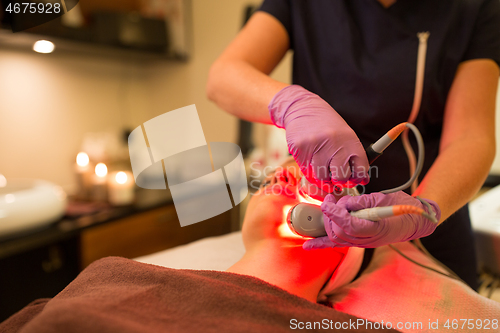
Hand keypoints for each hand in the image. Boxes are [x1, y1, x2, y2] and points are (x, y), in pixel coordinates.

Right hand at [268, 85, 368, 186]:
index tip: (351, 178)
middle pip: (340, 177)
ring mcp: (317, 146)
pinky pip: (306, 171)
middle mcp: (335, 143)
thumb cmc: (326, 126)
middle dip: (336, 178)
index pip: (360, 169)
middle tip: (332, 172)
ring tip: (319, 161)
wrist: (303, 108)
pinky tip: (308, 155)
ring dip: (320, 174)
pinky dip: (308, 168)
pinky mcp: (301, 149)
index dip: (356, 178)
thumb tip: (362, 181)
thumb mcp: (344, 136)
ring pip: (321, 177)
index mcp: (350, 140)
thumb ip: (352, 157)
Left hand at [303, 191, 440, 248]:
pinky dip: (320, 244)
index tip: (328, 202)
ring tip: (330, 207)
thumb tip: (343, 203)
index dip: (335, 213)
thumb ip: (362, 202)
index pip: (348, 225)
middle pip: (339, 232)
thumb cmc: (403, 209)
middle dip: (330, 215)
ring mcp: (362, 242)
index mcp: (375, 229)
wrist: (414, 221)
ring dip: (328, 221)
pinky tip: (308, 245)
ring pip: (336, 237)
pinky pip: (337, 244)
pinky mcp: (358, 241)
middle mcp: (366, 240)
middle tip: (331, 200)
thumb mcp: (383, 199)